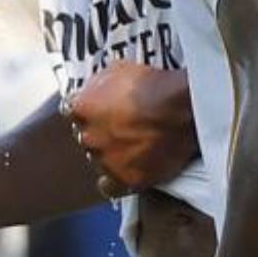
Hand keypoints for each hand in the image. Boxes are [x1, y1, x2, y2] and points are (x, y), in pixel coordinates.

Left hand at [67, 63, 197, 197]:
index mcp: (81, 109)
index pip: (74, 111)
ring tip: (133, 144)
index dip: (91, 109)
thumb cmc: (154, 84)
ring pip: (99, 160)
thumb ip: (99, 83)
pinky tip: (124, 171)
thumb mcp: (119, 69)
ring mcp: (106, 161)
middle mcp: (88, 137)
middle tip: (123, 125)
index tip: (103, 107)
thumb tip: (95, 89)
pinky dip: (114, 180)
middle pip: (87, 137)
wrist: (183, 109)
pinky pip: (110, 187)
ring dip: (110, 153)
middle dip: (101, 131)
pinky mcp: (126, 179)